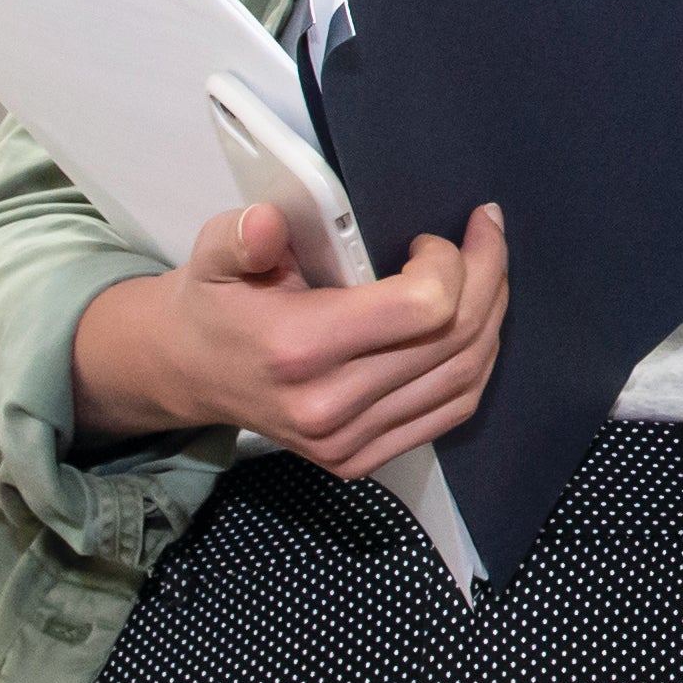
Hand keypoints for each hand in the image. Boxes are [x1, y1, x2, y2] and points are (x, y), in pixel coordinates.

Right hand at [70, 201, 506, 474]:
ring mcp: (348, 442)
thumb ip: (242, 236)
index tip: (429, 237)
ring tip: (490, 270)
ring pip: (464, 376)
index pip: (424, 308)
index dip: (449, 263)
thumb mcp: (214, 255)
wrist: (190, 372)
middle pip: (454, 339)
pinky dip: (478, 363)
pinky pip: (451, 410)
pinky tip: (477, 322)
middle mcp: (329, 406)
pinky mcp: (360, 459)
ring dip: (492, 316)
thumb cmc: (215, 302)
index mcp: (298, 349)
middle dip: (488, 275)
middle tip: (486, 232)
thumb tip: (267, 224)